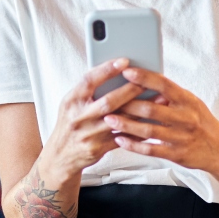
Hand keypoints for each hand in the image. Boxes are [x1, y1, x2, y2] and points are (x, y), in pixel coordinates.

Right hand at [39, 58, 145, 180]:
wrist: (61, 156)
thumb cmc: (70, 123)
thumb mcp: (71, 103)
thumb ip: (88, 90)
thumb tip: (114, 70)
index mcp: (71, 100)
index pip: (89, 80)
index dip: (106, 70)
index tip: (124, 61)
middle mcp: (78, 117)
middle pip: (108, 102)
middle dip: (130, 90)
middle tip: (148, 82)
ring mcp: (88, 134)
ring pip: (119, 120)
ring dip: (140, 110)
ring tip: (158, 100)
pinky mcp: (97, 149)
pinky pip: (122, 138)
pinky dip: (137, 130)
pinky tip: (151, 121)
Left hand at [101, 66, 218, 173]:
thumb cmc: (201, 122)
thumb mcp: (191, 103)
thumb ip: (171, 95)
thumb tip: (144, 78)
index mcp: (188, 101)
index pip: (164, 85)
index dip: (145, 78)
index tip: (127, 71)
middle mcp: (186, 118)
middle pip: (152, 109)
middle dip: (127, 104)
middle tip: (108, 100)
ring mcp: (181, 137)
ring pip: (148, 130)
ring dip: (126, 124)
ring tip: (109, 119)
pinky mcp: (177, 154)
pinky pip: (151, 149)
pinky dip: (133, 145)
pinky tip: (120, 139)